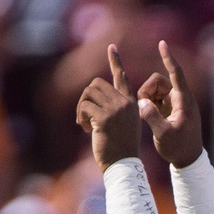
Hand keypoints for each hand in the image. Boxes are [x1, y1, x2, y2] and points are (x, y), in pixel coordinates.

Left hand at [75, 46, 140, 169]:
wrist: (123, 166)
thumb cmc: (120, 150)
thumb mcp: (121, 125)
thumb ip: (113, 109)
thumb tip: (93, 98)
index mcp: (131, 103)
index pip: (122, 77)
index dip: (115, 61)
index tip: (111, 47)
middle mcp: (125, 103)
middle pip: (96, 84)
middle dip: (86, 98)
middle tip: (84, 116)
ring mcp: (116, 109)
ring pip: (89, 93)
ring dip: (82, 107)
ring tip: (85, 123)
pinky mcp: (105, 117)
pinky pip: (85, 106)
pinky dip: (81, 116)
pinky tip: (87, 129)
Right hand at [136, 40, 202, 168]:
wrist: (187, 159)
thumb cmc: (179, 148)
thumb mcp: (164, 136)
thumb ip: (152, 118)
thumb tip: (141, 103)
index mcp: (183, 101)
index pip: (176, 74)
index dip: (168, 58)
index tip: (162, 43)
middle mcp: (180, 98)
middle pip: (158, 82)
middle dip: (147, 92)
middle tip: (144, 110)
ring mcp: (174, 103)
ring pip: (154, 90)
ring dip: (146, 99)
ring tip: (146, 117)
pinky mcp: (169, 108)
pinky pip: (154, 98)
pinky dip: (148, 105)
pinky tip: (149, 118)